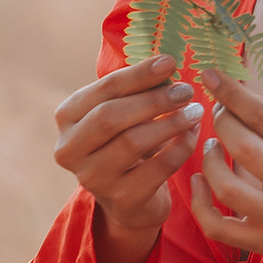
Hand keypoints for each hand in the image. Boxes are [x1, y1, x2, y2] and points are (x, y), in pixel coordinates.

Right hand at [54, 54, 203, 262]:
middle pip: (111, 116)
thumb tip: (166, 64)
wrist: (130, 198)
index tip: (170, 62)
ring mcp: (93, 178)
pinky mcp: (121, 200)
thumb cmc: (126, 140)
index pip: (103, 90)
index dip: (138, 74)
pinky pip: (158, 168)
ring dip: (171, 123)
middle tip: (186, 90)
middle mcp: (70, 149)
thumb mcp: (122, 112)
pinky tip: (194, 134)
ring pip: (133, 142)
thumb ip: (135, 90)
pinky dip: (181, 147)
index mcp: (67, 117)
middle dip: (153, 100)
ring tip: (196, 111)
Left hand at [189, 69, 262, 262]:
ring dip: (209, 159)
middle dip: (222, 122)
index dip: (233, 94)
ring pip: (226, 186)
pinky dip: (198, 202)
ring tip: (213, 146)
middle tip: (220, 113)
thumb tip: (238, 94)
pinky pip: (217, 226)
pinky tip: (199, 180)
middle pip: (244, 147)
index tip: (211, 75)